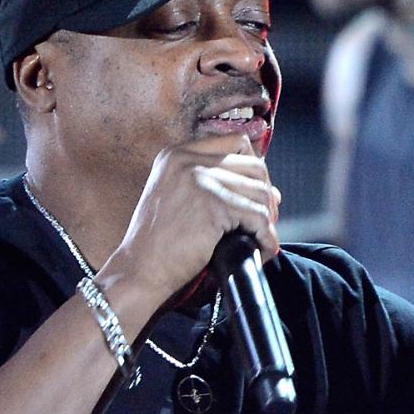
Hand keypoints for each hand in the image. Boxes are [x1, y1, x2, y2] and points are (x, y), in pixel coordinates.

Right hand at [103, 133, 280, 313]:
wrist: (140, 270)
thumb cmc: (160, 243)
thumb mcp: (181, 200)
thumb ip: (218, 186)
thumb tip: (274, 192)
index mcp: (177, 154)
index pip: (236, 142)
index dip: (254, 170)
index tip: (256, 197)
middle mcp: (187, 159)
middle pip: (254, 166)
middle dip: (266, 196)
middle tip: (263, 223)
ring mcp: (200, 180)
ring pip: (261, 192)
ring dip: (268, 220)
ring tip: (260, 241)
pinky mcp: (213, 205)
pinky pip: (258, 217)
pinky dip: (266, 237)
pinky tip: (261, 251)